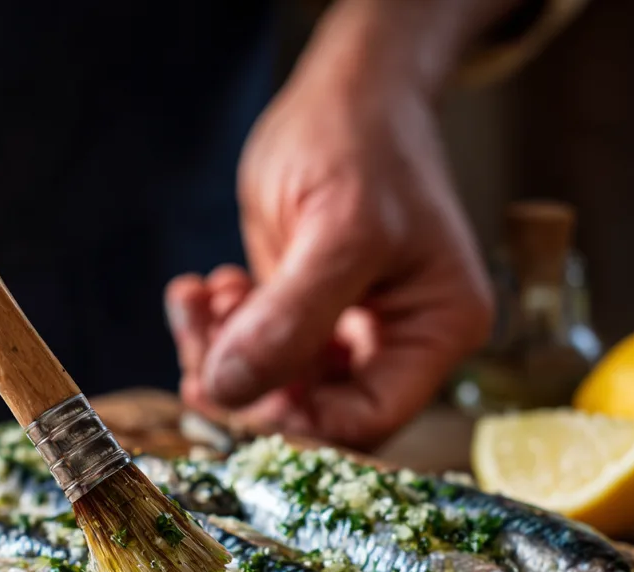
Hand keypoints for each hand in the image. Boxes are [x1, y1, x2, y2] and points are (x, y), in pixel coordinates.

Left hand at [167, 0, 497, 449]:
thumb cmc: (365, 140)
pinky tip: (202, 290)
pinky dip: (217, 327)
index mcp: (435, 332)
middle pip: (313, 407)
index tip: (233, 396)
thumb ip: (290, 318)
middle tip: (198, 354)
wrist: (345, 87)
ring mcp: (346, 329)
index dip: (297, 422)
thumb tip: (232, 391)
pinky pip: (253, 346)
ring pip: (273, 381)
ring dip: (223, 351)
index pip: (366, 420)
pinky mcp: (302, 312)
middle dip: (249, 383)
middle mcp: (395, 341)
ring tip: (201, 300)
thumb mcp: (339, 228)